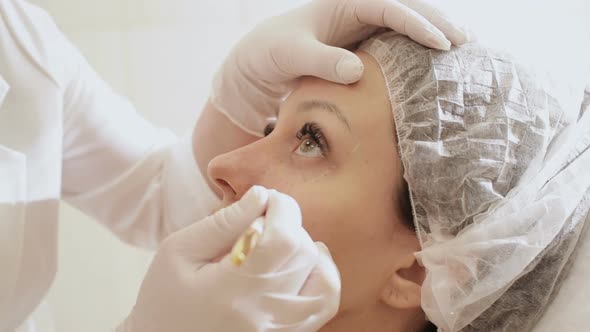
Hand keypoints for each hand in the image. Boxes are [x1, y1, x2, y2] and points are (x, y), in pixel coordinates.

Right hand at [117, 186, 339, 331]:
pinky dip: (321, 275)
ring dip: (306, 248)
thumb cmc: (163, 297)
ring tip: (278, 241)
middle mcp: (263, 313)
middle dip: (289, 223)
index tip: (265, 199)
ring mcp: (278, 328)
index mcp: (232, 290)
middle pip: (304, 253)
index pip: (283, 239)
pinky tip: (299, 263)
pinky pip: (324, 303)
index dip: (282, 208)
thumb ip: (222, 223)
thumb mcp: (178, 251)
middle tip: (261, 218)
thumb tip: (261, 195)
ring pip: (323, 277)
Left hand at [210, 0, 470, 135]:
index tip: (440, 44)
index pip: (389, 7)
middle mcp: (359, 9)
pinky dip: (421, 47)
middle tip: (465, 44)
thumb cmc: (273, 51)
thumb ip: (321, 61)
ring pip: (408, 21)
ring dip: (436, 31)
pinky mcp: (366, 43)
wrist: (264, 59)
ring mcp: (364, 26)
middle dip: (438, 22)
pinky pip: (400, 40)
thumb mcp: (291, 55)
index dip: (416, 24)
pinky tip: (440, 59)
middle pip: (408, 7)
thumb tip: (355, 70)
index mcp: (344, 2)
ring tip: (465, 48)